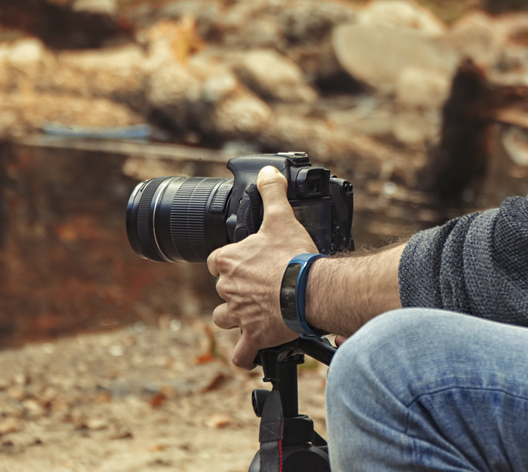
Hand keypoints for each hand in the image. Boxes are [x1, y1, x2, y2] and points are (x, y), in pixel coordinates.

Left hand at [207, 166, 318, 369]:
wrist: (310, 290)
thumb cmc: (295, 256)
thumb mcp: (282, 218)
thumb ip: (272, 193)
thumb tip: (267, 172)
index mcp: (231, 261)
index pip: (216, 260)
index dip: (228, 260)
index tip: (244, 260)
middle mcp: (229, 289)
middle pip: (222, 289)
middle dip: (236, 288)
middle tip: (259, 285)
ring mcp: (239, 314)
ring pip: (223, 319)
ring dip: (235, 317)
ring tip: (252, 314)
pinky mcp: (254, 336)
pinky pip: (241, 354)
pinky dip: (245, 356)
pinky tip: (252, 353)